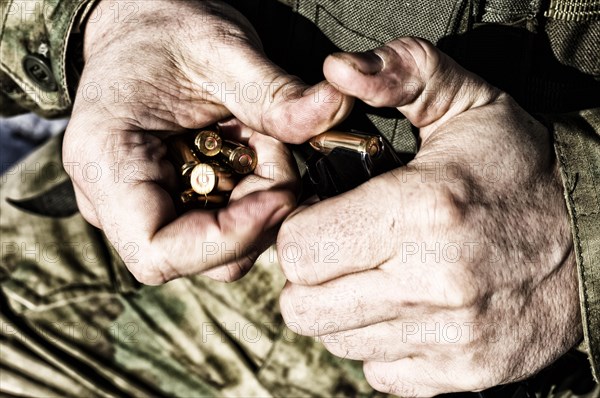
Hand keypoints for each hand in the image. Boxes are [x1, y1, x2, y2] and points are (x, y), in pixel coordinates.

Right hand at [63, 0, 351, 283]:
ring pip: (217, 250)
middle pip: (198, 256)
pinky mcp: (168, 207)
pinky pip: (219, 229)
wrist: (138, 27)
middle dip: (257, 216)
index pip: (160, 253)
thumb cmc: (164, 31)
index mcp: (105, 165)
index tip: (281, 192)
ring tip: (262, 142)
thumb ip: (275, 92)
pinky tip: (252, 154)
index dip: (231, 237)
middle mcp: (112, 202)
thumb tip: (336, 111)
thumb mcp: (221, 50)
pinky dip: (251, 200)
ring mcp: (140, 209)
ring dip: (259, 206)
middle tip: (276, 150)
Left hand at [277, 38, 580, 395]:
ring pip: (336, 342)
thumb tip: (336, 70)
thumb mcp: (466, 101)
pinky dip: (380, 341)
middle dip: (310, 275)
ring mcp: (451, 337)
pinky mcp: (464, 373)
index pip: (298, 249)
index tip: (321, 215)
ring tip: (379, 273)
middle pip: (304, 307)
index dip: (298, 228)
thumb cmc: (522, 169)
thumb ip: (399, 73)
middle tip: (342, 247)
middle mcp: (434, 282)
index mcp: (422, 208)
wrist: (597, 238)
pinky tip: (408, 307)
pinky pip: (379, 371)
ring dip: (343, 308)